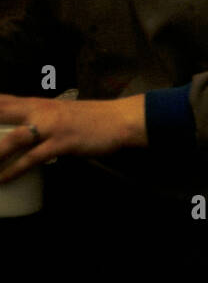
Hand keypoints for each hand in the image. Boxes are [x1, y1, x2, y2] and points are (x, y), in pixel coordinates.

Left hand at [0, 94, 145, 182]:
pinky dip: (15, 169)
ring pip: (12, 140)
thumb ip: (36, 119)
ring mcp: (50, 127)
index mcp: (35, 103)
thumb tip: (20, 133)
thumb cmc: (91, 118)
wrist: (120, 119)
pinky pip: (33, 158)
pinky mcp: (62, 143)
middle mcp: (38, 111)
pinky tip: (3, 179)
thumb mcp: (58, 113)